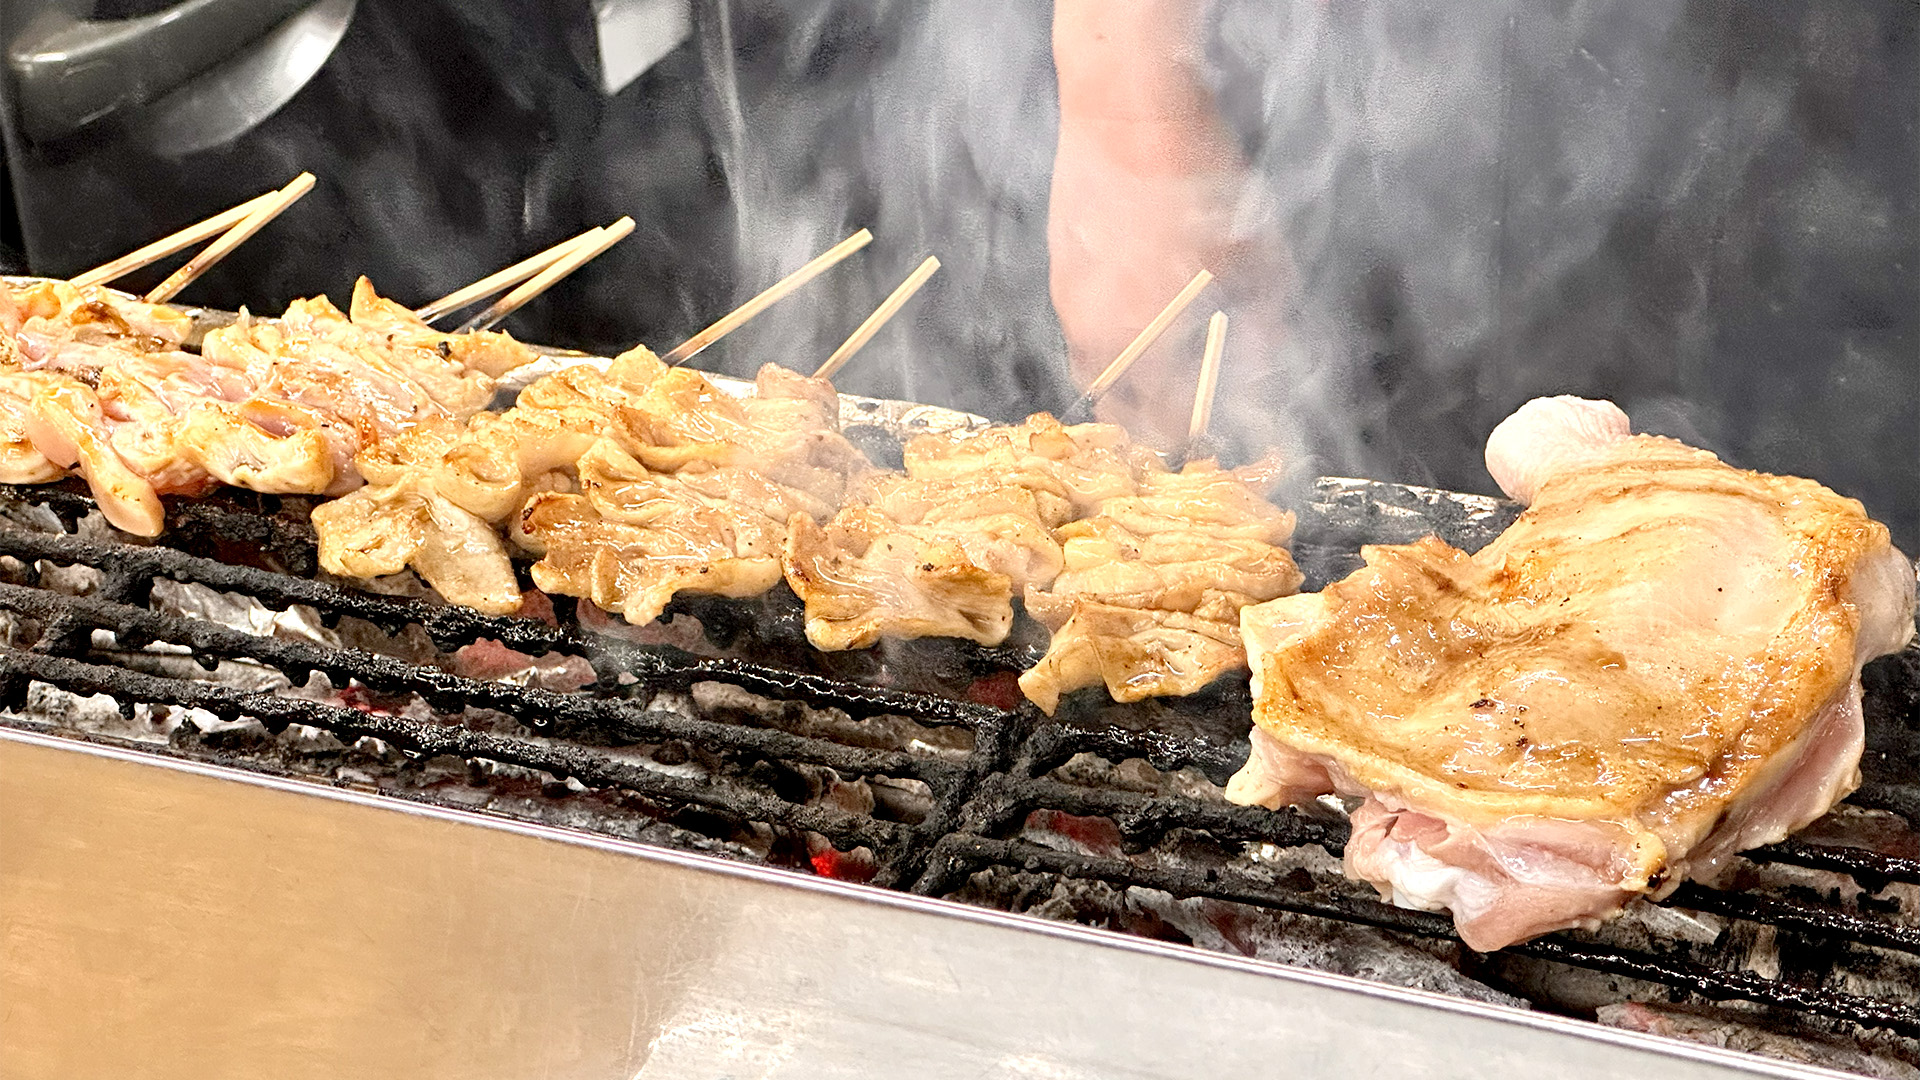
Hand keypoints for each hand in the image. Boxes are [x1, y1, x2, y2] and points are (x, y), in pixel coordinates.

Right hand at [1049, 0, 1281, 446]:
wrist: (1125, 111)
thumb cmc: (1196, 178)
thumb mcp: (1257, 254)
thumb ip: (1265, 322)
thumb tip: (1267, 366)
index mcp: (1147, 339)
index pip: (1165, 420)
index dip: (1190, 434)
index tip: (1209, 436)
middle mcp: (1098, 331)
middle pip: (1115, 408)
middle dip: (1147, 422)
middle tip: (1176, 418)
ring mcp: (1070, 299)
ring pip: (1091, 367)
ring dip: (1122, 381)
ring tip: (1154, 376)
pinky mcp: (1059, 267)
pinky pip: (1078, 326)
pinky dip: (1105, 337)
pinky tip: (1133, 316)